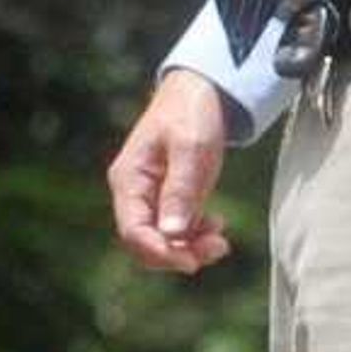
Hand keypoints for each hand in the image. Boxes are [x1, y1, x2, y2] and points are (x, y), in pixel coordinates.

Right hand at [107, 70, 239, 275]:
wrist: (201, 90)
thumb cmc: (191, 111)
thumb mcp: (190, 146)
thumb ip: (181, 189)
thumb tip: (171, 233)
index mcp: (129, 179)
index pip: (133, 231)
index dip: (159, 252)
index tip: (191, 261)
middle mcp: (134, 193)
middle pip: (145, 243)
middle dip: (178, 254)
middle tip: (218, 248)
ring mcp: (151, 197)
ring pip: (162, 241)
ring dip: (191, 248)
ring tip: (221, 240)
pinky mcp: (169, 198)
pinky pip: (176, 231)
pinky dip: (196, 236)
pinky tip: (217, 226)